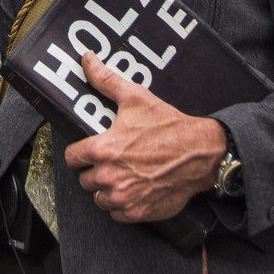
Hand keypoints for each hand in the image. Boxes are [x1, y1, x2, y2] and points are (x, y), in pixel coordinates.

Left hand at [63, 52, 226, 222]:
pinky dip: (122, 205)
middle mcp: (108, 176)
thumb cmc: (169, 126)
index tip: (89, 151)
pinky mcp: (137, 212)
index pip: (72, 158)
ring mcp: (123, 197)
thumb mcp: (136, 98)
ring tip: (124, 175)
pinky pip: (116, 213)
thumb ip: (105, 80)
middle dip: (95, 170)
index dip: (79, 153)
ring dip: (107, 189)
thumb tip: (87, 59)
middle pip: (85, 180)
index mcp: (103, 149)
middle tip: (113, 161)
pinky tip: (134, 189)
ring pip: (99, 198)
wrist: (201, 153)